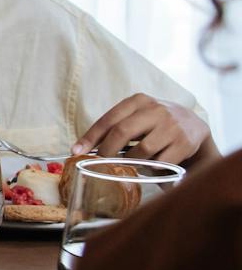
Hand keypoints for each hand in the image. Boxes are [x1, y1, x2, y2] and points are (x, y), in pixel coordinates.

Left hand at [74, 94, 212, 163]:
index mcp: (138, 101)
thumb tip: (80, 148)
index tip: (76, 151)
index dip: (90, 137)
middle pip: (122, 132)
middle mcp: (156, 110)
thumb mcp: (135, 117)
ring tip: (133, 161)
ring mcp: (172, 126)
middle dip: (107, 150)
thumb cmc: (154, 124)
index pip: (108, 119)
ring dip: (132, 161)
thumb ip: (113, 128)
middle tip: (101, 162)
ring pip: (141, 151)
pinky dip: (151, 168)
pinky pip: (159, 163)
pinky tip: (151, 165)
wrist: (194, 126)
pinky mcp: (184, 143)